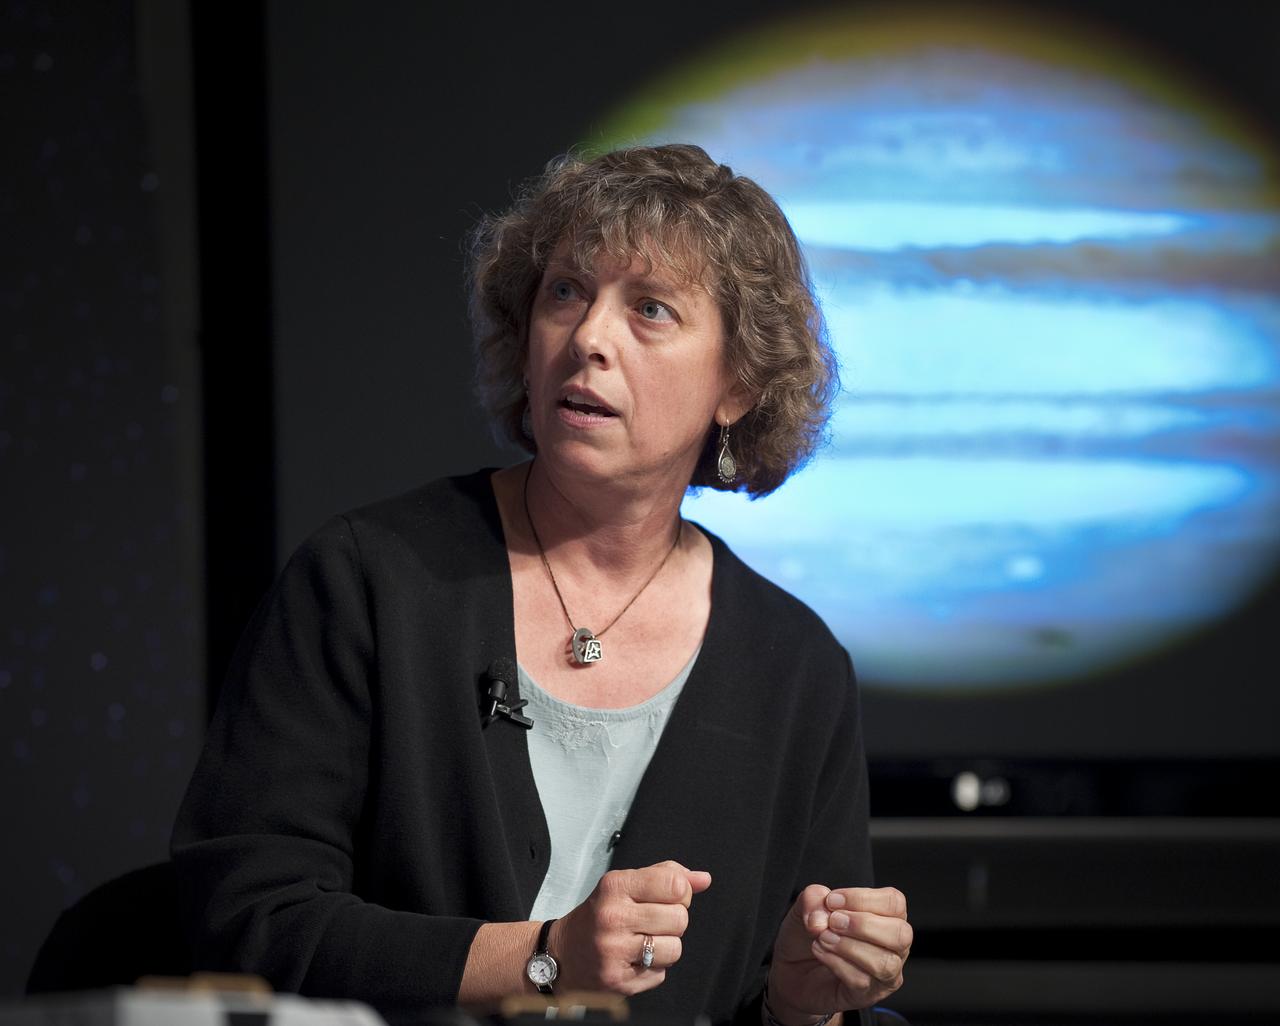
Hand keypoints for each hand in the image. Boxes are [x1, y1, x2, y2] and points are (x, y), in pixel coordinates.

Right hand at [548, 860, 711, 995]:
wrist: (561, 955)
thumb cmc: (597, 916)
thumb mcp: (625, 885)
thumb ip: (666, 876)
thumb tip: (703, 879)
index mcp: (615, 886)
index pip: (675, 884)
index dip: (681, 892)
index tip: (668, 896)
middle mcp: (613, 917)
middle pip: (680, 918)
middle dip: (673, 920)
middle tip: (652, 922)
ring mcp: (615, 951)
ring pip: (675, 948)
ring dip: (665, 947)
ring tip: (643, 942)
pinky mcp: (618, 980)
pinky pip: (661, 974)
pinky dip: (653, 968)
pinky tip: (633, 959)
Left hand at [767, 885, 910, 1020]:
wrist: (791, 969)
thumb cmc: (809, 934)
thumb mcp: (806, 906)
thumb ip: (812, 898)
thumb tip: (822, 914)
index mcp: (886, 916)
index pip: (894, 902)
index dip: (862, 899)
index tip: (832, 901)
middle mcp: (892, 945)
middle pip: (900, 934)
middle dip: (862, 925)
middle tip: (833, 922)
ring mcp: (884, 974)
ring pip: (884, 962)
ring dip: (848, 947)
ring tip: (823, 938)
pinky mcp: (867, 995)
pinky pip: (862, 981)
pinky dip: (836, 963)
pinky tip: (821, 952)